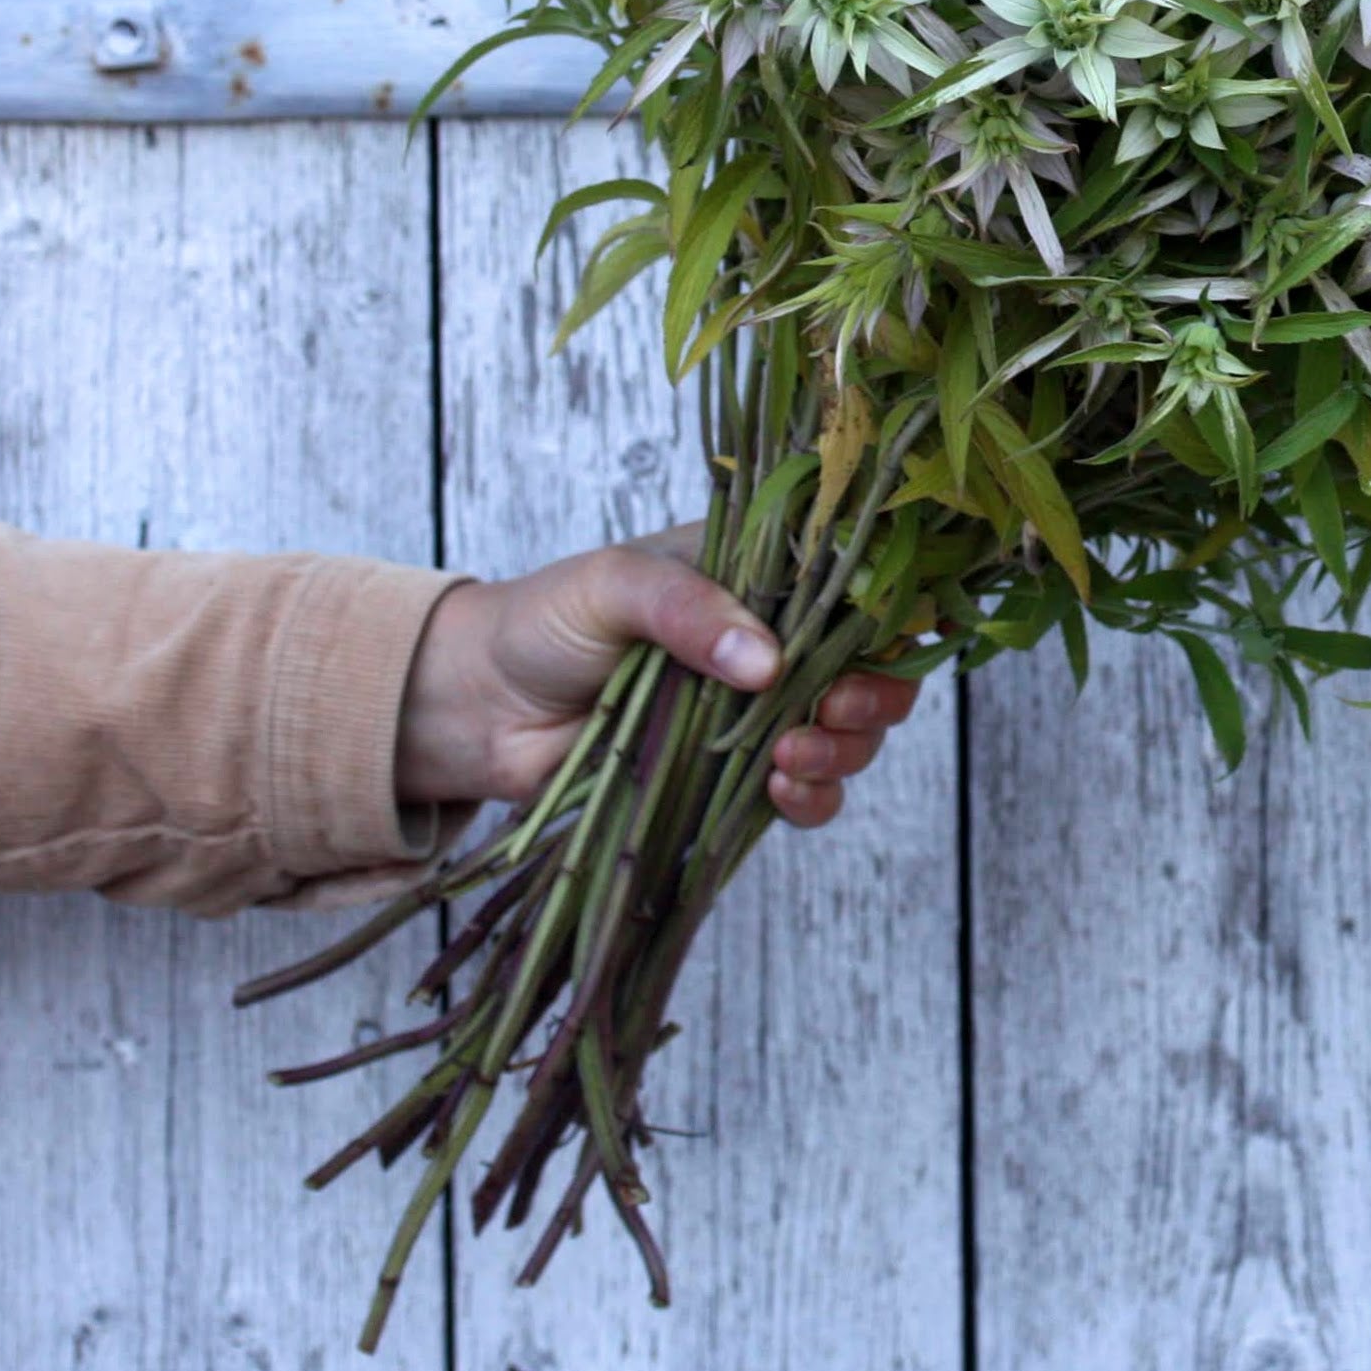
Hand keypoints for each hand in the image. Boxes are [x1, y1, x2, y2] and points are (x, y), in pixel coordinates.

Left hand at [393, 527, 919, 829]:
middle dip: (875, 692)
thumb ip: (689, 611)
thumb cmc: (545, 622)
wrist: (477, 709)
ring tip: (793, 757)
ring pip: (850, 732)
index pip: (855, 581)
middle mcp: (774, 639)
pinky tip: (784, 793)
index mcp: (759, 572)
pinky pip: (804, 793)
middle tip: (836, 708)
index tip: (892, 635)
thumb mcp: (614, 586)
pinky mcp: (732, 776)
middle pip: (871, 664)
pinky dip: (813, 798)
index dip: (889, 609)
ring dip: (845, 749)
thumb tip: (766, 662)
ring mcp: (757, 710)